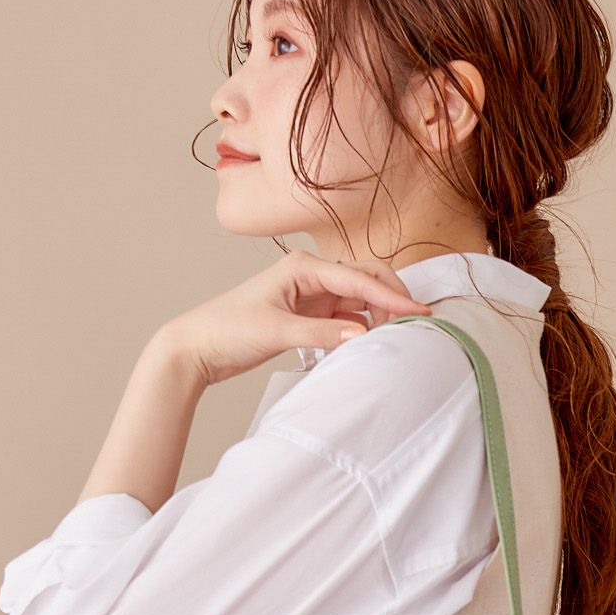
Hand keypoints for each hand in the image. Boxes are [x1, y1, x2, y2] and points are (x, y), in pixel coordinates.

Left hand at [162, 249, 434, 387]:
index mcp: (303, 267)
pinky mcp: (308, 317)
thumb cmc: (227, 329)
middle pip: (365, 281)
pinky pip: (345, 320)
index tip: (417, 312)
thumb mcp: (276, 332)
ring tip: (398, 337)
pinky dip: (361, 330)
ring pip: (358, 301)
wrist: (197, 347)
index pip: (359, 278)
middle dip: (391, 299)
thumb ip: (321, 334)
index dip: (391, 296)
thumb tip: (363, 336)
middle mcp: (311, 276)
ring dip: (378, 316)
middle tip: (416, 323)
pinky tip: (371, 344)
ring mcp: (311, 297)